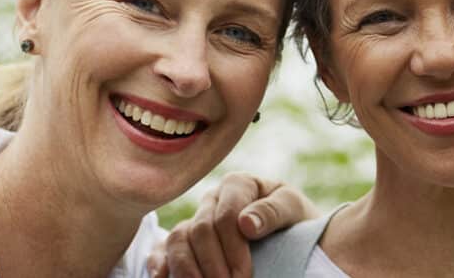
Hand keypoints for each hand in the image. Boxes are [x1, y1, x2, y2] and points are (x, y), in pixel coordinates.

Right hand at [147, 172, 318, 277]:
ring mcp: (196, 219)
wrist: (294, 233)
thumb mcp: (292, 209)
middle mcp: (212, 199)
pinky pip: (162, 249)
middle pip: (200, 231)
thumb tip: (246, 223)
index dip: (232, 248)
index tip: (244, 276)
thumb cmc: (294, 218)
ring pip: (177, 239)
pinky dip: (159, 263)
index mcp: (237, 184)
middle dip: (214, 265)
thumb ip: (273, 211)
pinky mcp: (185, 241)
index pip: (225, 216)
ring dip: (187, 269)